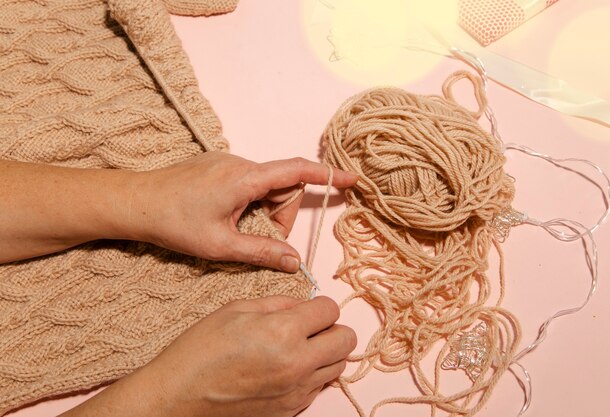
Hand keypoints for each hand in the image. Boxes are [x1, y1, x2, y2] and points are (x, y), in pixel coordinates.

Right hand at [61, 296, 356, 416]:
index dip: (320, 304)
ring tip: (299, 348)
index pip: (331, 310)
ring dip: (326, 353)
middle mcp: (297, 364)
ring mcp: (296, 391)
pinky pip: (318, 388)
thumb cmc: (201, 349)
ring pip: (338, 366)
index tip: (309, 308)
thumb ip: (277, 303)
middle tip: (311, 326)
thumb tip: (303, 304)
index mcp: (283, 332)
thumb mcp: (236, 310)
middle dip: (332, 328)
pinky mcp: (290, 410)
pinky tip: (287, 368)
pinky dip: (312, 375)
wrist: (179, 396)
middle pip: (346, 340)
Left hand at [129, 152, 356, 271]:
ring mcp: (227, 162)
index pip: (296, 171)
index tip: (350, 180)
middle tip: (259, 240)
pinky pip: (248, 182)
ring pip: (265, 187)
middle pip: (282, 186)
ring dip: (263, 211)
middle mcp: (240, 164)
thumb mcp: (221, 245)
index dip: (327, 175)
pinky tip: (226, 218)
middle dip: (280, 215)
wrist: (134, 202)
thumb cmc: (174, 223)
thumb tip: (294, 262)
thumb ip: (262, 252)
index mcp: (245, 179)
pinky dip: (249, 203)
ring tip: (235, 230)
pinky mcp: (218, 166)